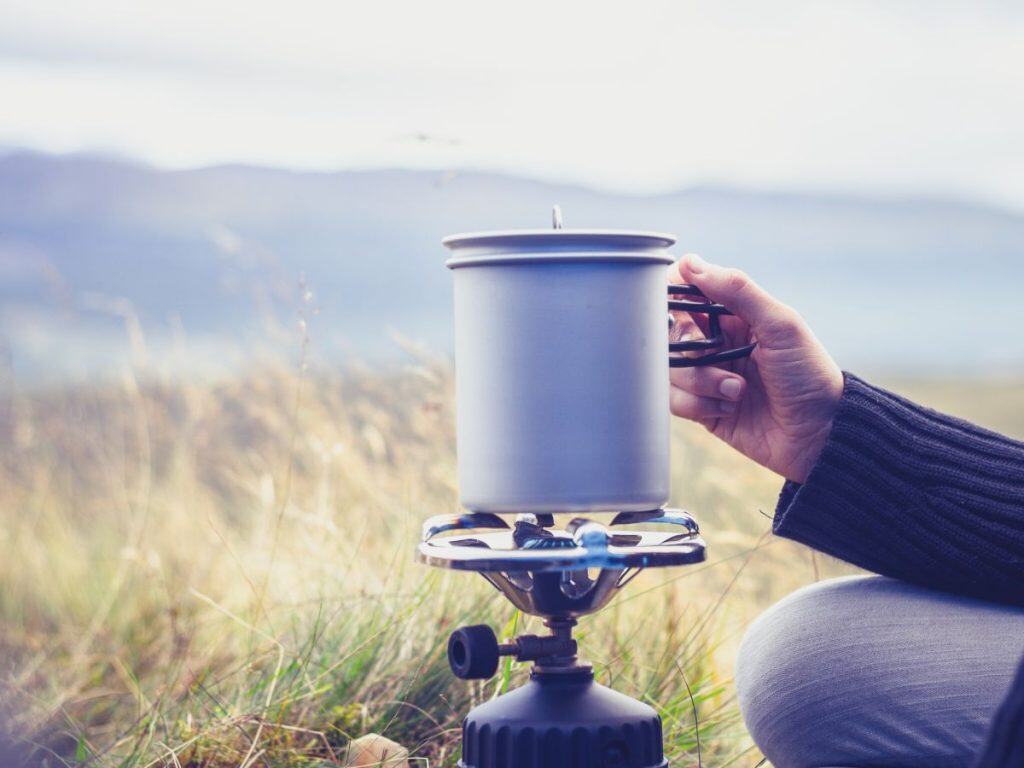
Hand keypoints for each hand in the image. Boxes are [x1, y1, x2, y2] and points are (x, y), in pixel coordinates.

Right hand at [668, 254, 843, 483]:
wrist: (819, 434)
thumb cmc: (808, 374)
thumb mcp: (780, 324)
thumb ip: (737, 290)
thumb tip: (690, 262)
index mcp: (733, 315)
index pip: (685, 293)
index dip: (673, 300)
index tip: (684, 313)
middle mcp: (715, 342)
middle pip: (668, 332)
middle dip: (687, 346)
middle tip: (711, 354)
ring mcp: (706, 375)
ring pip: (668, 368)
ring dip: (700, 381)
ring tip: (736, 390)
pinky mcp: (701, 407)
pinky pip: (674, 399)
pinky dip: (698, 404)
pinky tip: (729, 407)